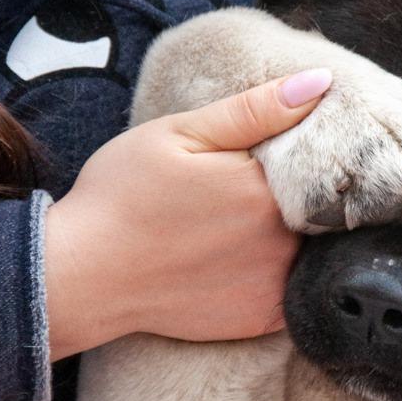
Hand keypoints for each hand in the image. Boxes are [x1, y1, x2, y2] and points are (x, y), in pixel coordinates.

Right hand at [44, 69, 332, 359]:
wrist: (81, 276)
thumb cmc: (121, 196)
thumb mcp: (179, 134)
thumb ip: (255, 110)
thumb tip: (320, 82)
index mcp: (267, 188)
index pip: (316, 159)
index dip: (295, 151)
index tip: (257, 155)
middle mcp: (284, 240)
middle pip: (318, 205)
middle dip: (295, 192)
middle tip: (237, 191)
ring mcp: (277, 284)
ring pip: (310, 246)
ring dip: (292, 233)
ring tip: (233, 225)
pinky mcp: (264, 318)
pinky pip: (294, 288)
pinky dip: (278, 272)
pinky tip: (236, 261)